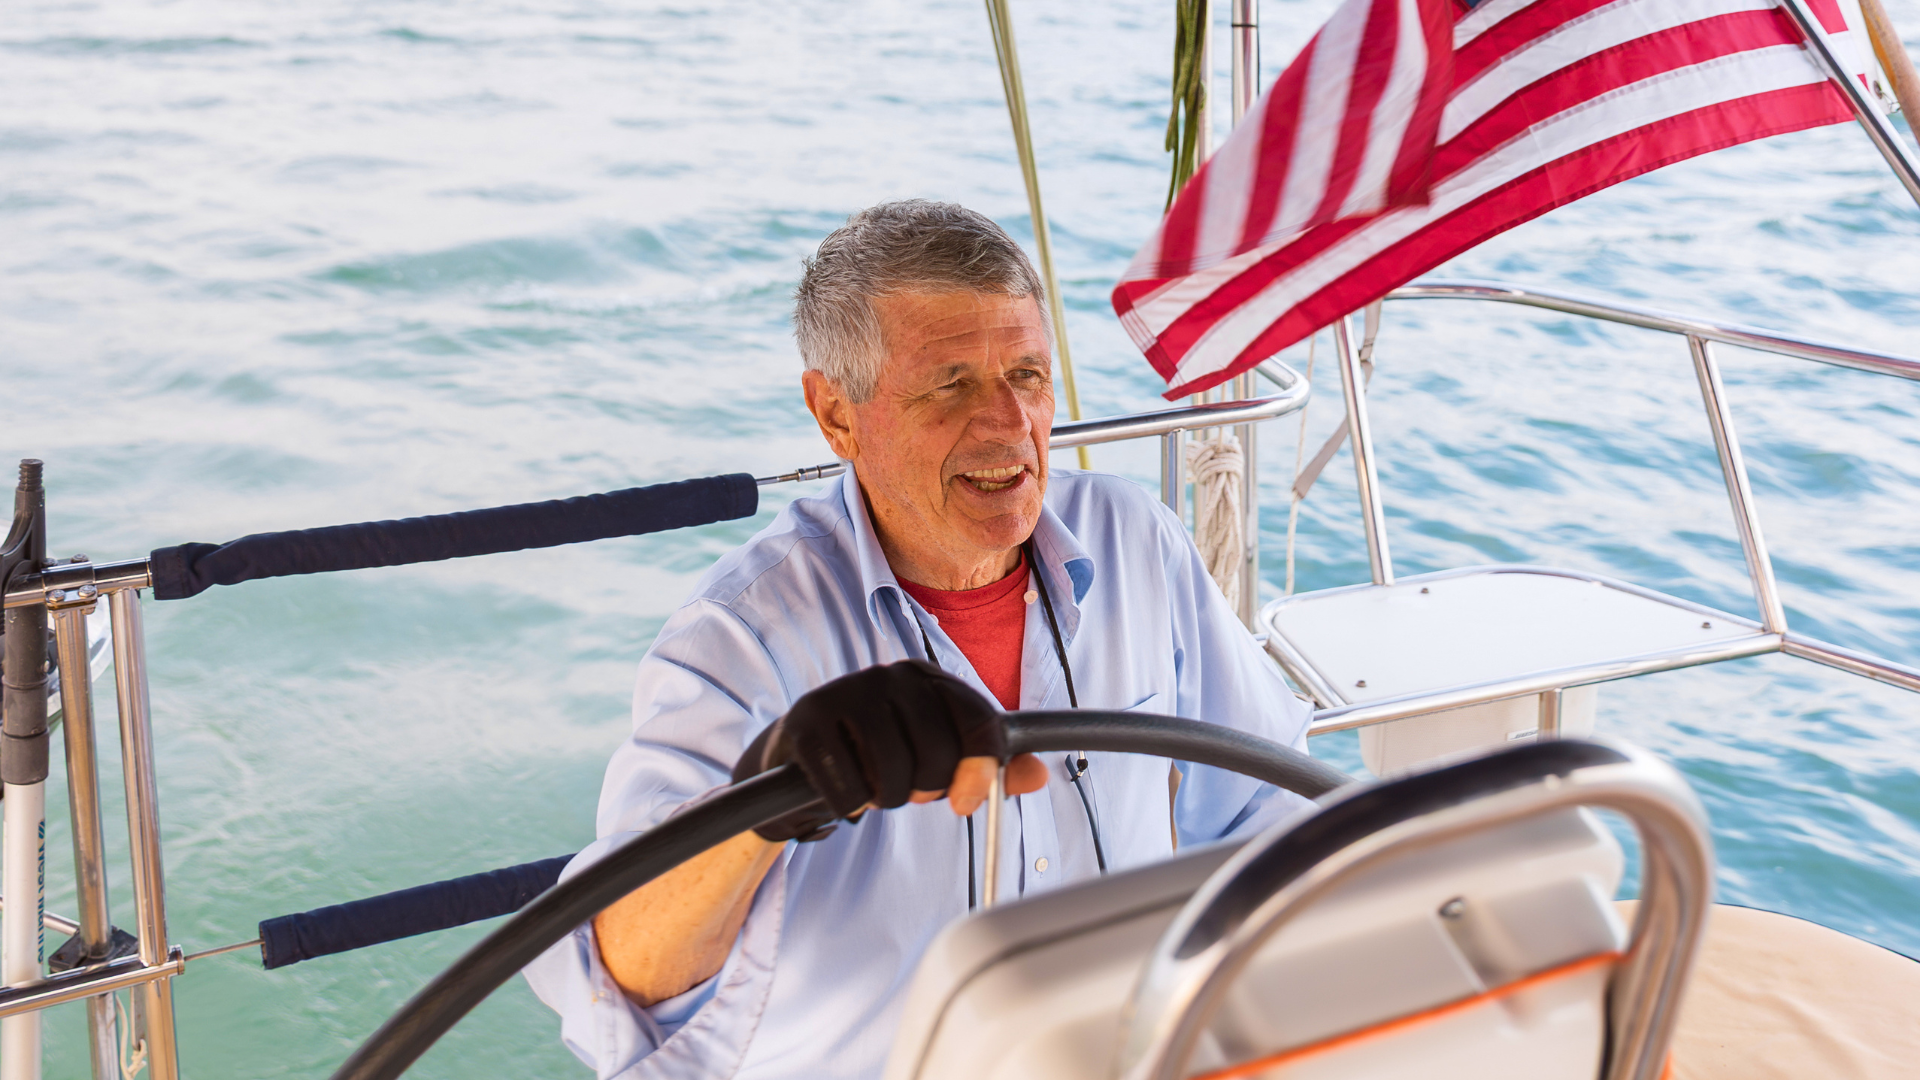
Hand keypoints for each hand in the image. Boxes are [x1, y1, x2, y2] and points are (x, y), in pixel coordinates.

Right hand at [731, 660, 1046, 841]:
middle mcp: (891, 675)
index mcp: (928, 678)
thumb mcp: (935, 757)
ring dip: (886, 800)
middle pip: (940, 756)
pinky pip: (851, 788)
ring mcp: (846, 692)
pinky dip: (850, 804)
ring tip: (872, 789)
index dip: (982, 770)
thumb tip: (1039, 775)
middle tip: (904, 790)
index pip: (981, 721)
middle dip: (925, 791)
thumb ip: (987, 766)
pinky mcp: (808, 722)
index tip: (965, 802)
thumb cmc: (876, 756)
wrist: (797, 760)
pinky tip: (841, 793)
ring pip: (896, 775)